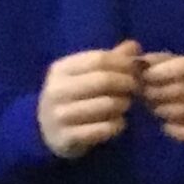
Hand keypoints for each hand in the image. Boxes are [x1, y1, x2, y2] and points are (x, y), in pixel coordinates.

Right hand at [37, 42, 141, 157]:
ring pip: (107, 104)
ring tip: (126, 104)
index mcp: (60, 69)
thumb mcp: (86, 75)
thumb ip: (110, 59)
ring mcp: (60, 115)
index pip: (99, 59)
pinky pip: (105, 128)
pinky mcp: (67, 137)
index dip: (124, 63)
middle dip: (127, 83)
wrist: (46, 131)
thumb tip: (134, 46)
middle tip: (136, 88)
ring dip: (124, 104)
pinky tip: (118, 122)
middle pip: (104, 80)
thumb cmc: (74, 97)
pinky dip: (118, 124)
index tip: (136, 69)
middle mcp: (56, 90)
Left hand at [139, 52, 183, 148]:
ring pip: (183, 113)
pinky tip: (168, 124)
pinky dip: (172, 129)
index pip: (183, 67)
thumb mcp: (178, 65)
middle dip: (157, 93)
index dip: (159, 73)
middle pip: (181, 90)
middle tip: (145, 95)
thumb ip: (157, 62)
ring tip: (155, 108)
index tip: (144, 77)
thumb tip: (136, 62)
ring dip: (162, 111)